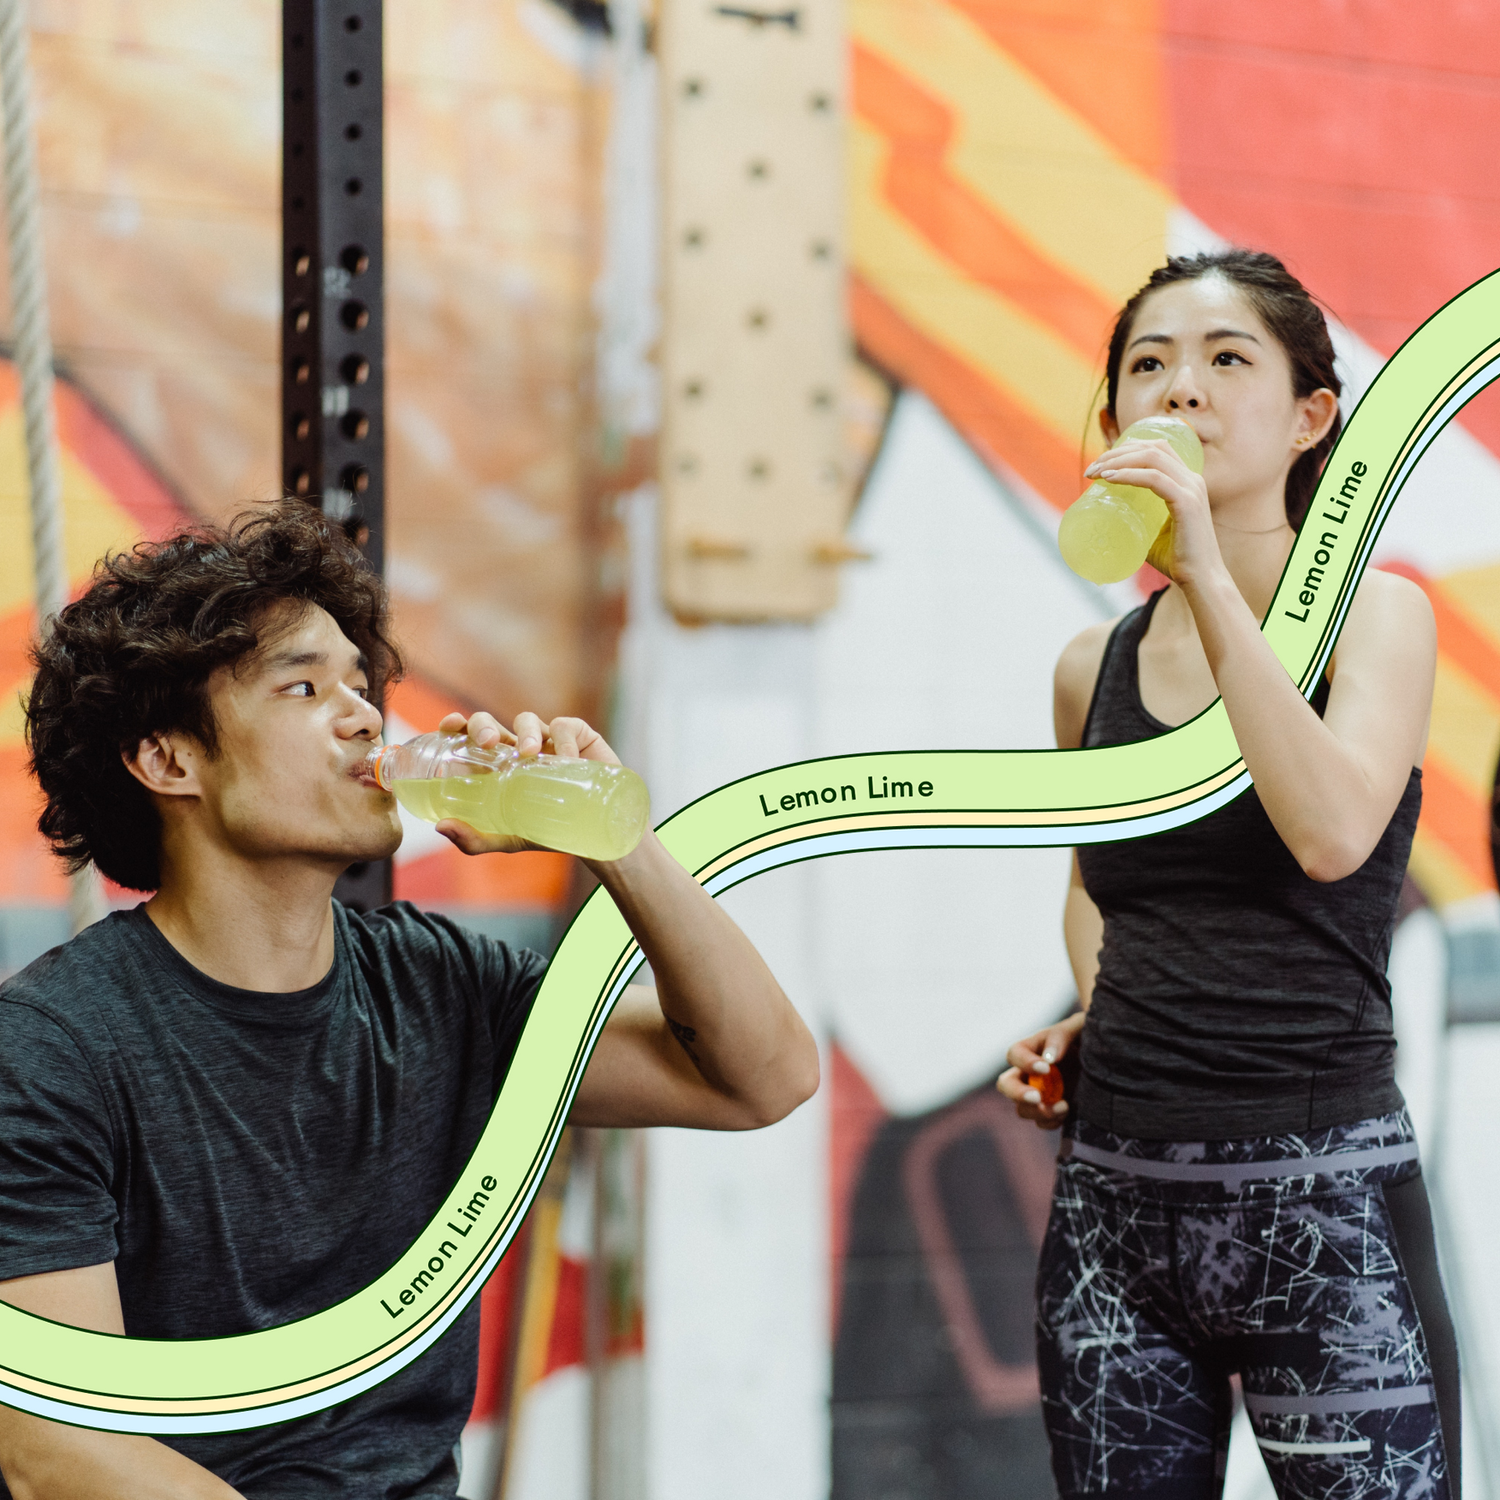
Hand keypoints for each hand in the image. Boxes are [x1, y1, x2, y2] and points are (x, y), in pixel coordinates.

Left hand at [431, 710, 622, 855]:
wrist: (596, 837)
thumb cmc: (546, 831)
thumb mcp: (507, 839)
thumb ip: (474, 839)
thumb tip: (441, 827)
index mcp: (497, 765)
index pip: (470, 736)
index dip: (459, 724)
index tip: (451, 724)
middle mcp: (518, 749)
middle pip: (492, 723)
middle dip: (484, 725)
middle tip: (486, 743)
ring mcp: (548, 741)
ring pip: (527, 720)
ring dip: (524, 731)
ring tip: (530, 754)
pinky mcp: (579, 738)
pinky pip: (565, 726)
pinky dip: (563, 738)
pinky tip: (568, 759)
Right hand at [996, 1010, 1085, 1129]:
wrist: (1108, 1058)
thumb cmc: (1089, 1035)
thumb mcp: (1078, 1027)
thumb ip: (1060, 1036)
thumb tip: (1049, 1057)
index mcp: (1033, 1048)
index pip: (1014, 1054)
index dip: (1024, 1062)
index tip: (1046, 1068)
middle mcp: (1031, 1073)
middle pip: (1006, 1085)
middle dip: (1017, 1093)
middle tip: (1037, 1097)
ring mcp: (1041, 1094)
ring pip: (1022, 1109)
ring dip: (1038, 1112)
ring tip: (1064, 1107)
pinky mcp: (1054, 1111)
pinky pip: (1042, 1123)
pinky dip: (1051, 1122)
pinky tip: (1068, 1112)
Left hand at [1086, 437, 1221, 587]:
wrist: (1201, 580)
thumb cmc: (1178, 560)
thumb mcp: (1155, 532)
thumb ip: (1140, 521)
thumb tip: (1111, 523)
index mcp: (1187, 482)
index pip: (1158, 449)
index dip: (1128, 449)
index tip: (1101, 463)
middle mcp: (1192, 480)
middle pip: (1152, 448)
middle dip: (1118, 452)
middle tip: (1092, 469)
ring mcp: (1191, 490)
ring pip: (1152, 458)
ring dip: (1119, 461)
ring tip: (1094, 473)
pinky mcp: (1186, 503)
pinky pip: (1154, 479)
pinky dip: (1129, 475)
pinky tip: (1110, 478)